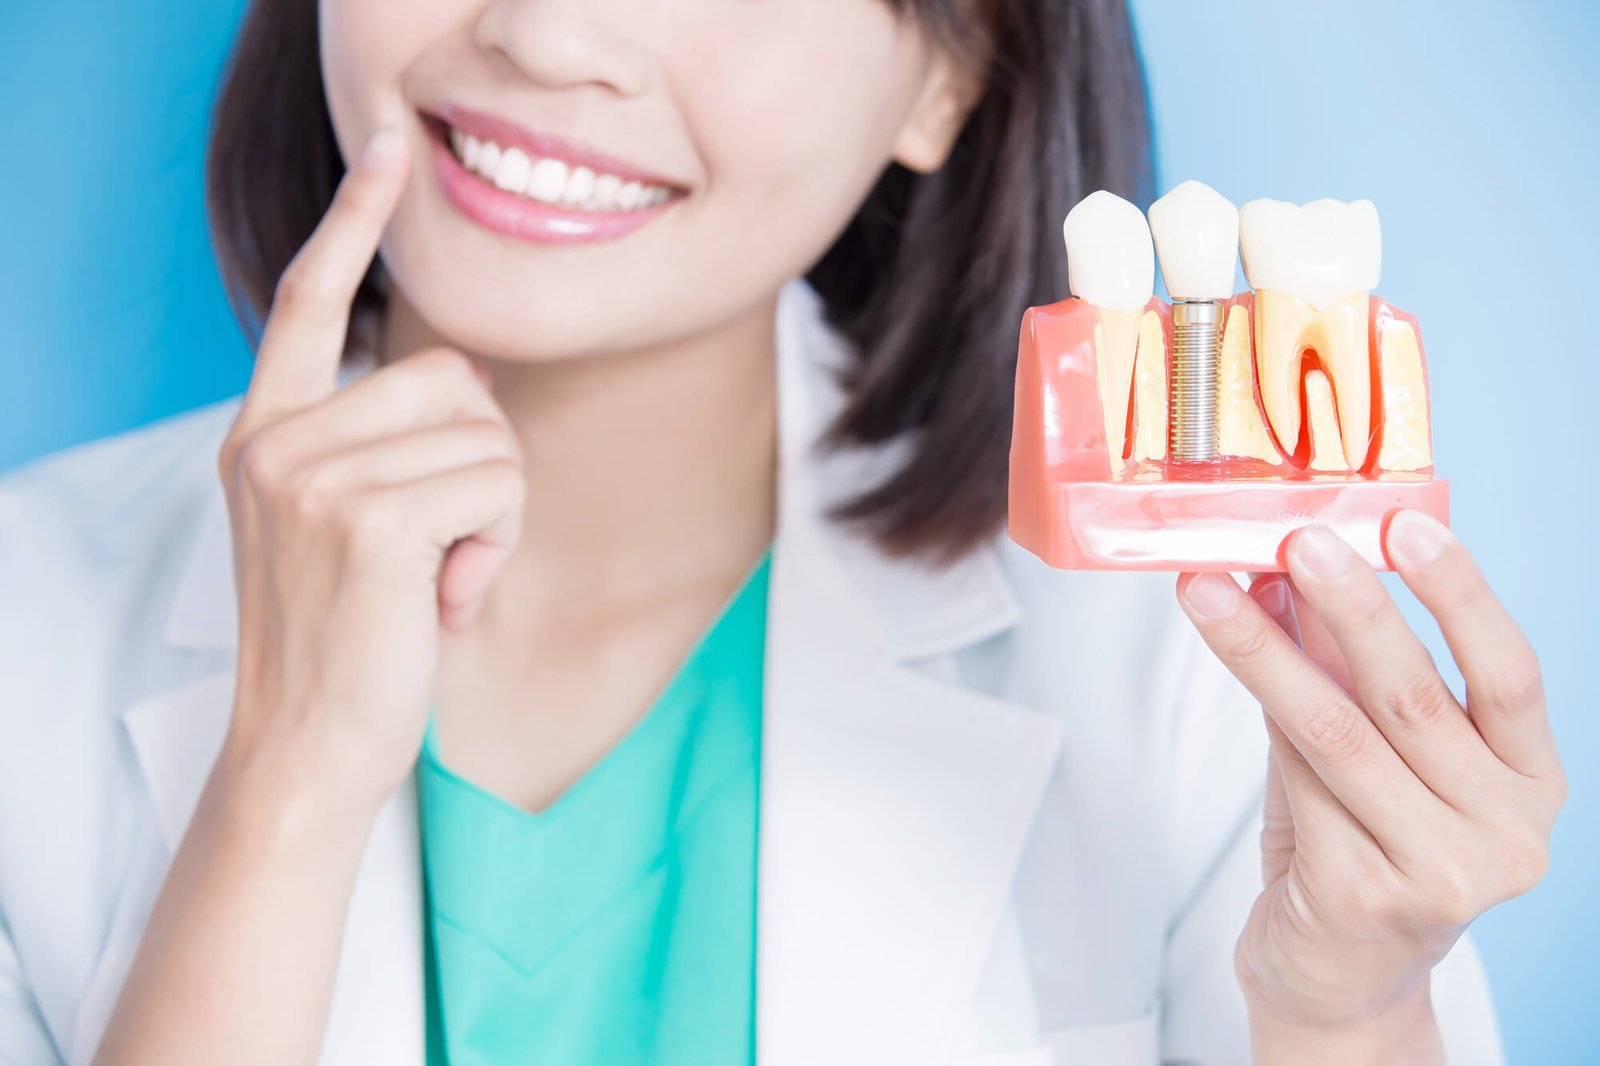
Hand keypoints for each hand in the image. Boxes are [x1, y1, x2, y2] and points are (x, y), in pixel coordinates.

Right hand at [215, 127, 525, 814]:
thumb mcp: (344, 528)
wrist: (308, 750)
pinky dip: (497, 545)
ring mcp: (314, 477)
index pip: (306, 301)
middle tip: (440, 548)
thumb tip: (468, 384)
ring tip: (438, 579)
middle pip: (452, 378)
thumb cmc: (348, 643)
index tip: (385, 152)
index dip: (352, 221)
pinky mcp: (367, 519)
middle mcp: (277, 442)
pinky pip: (497, 485)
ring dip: (493, 514)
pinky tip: (447, 599)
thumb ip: (379, 446)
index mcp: (267, 435)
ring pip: (487, 436)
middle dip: (480, 463)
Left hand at [1174, 511, 1565, 1042]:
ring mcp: (1442, 873)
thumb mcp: (1368, 751)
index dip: (1461, 594)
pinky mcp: (1365, 895)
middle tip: (1294, 540)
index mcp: (1531, 785)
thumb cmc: (1358, 849)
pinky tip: (1224, 650)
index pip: (1512, 674)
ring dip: (1265, 647)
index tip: (1405, 524)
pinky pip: (1298, 776)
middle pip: (1416, 696)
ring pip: (1339, 730)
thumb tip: (1285, 568)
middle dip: (1349, 605)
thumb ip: (1341, 671)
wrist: (1335, 978)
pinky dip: (1256, 707)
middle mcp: (1506, 834)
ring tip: (1210, 586)